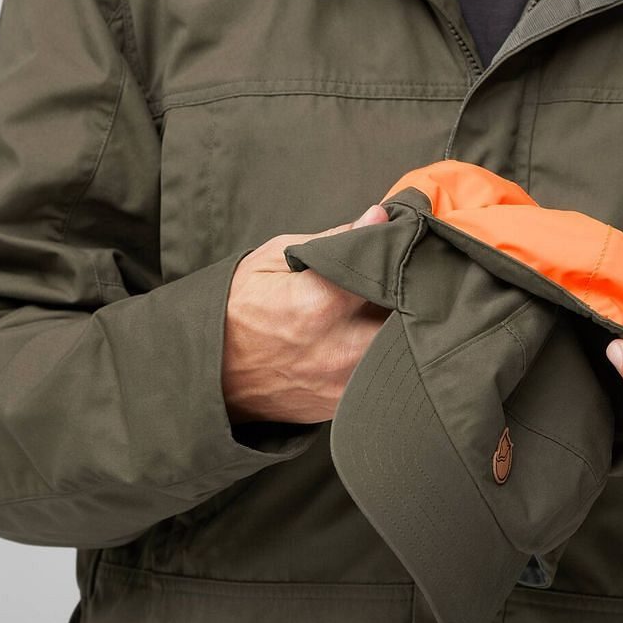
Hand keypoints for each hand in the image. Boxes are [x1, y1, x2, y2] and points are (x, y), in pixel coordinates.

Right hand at [222, 204, 391, 424]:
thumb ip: (333, 240)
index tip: (404, 242)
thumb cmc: (237, 309)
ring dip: (405, 325)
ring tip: (394, 306)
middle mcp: (336, 350)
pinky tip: (376, 336)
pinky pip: (384, 373)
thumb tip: (378, 217)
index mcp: (316, 306)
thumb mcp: (272, 260)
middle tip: (411, 276)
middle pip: (407, 317)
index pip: (386, 273)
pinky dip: (387, 353)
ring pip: (401, 349)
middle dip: (414, 294)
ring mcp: (343, 384)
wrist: (208, 374)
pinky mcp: (345, 405)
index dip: (402, 254)